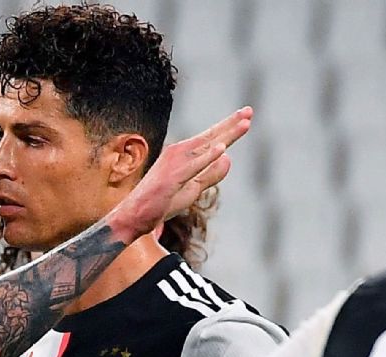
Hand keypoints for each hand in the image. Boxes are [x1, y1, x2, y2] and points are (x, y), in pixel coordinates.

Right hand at [108, 107, 252, 241]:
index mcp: (183, 155)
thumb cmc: (161, 202)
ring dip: (225, 134)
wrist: (135, 216)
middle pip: (210, 137)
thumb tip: (228, 158)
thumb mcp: (192, 188)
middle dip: (231, 124)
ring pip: (205, 147)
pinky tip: (222, 148)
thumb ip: (210, 174)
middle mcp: (178, 154)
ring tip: (244, 124)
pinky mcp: (171, 178)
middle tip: (249, 111)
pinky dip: (207, 156)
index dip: (229, 128)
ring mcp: (174, 164)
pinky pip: (193, 166)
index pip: (210, 139)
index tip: (246, 116)